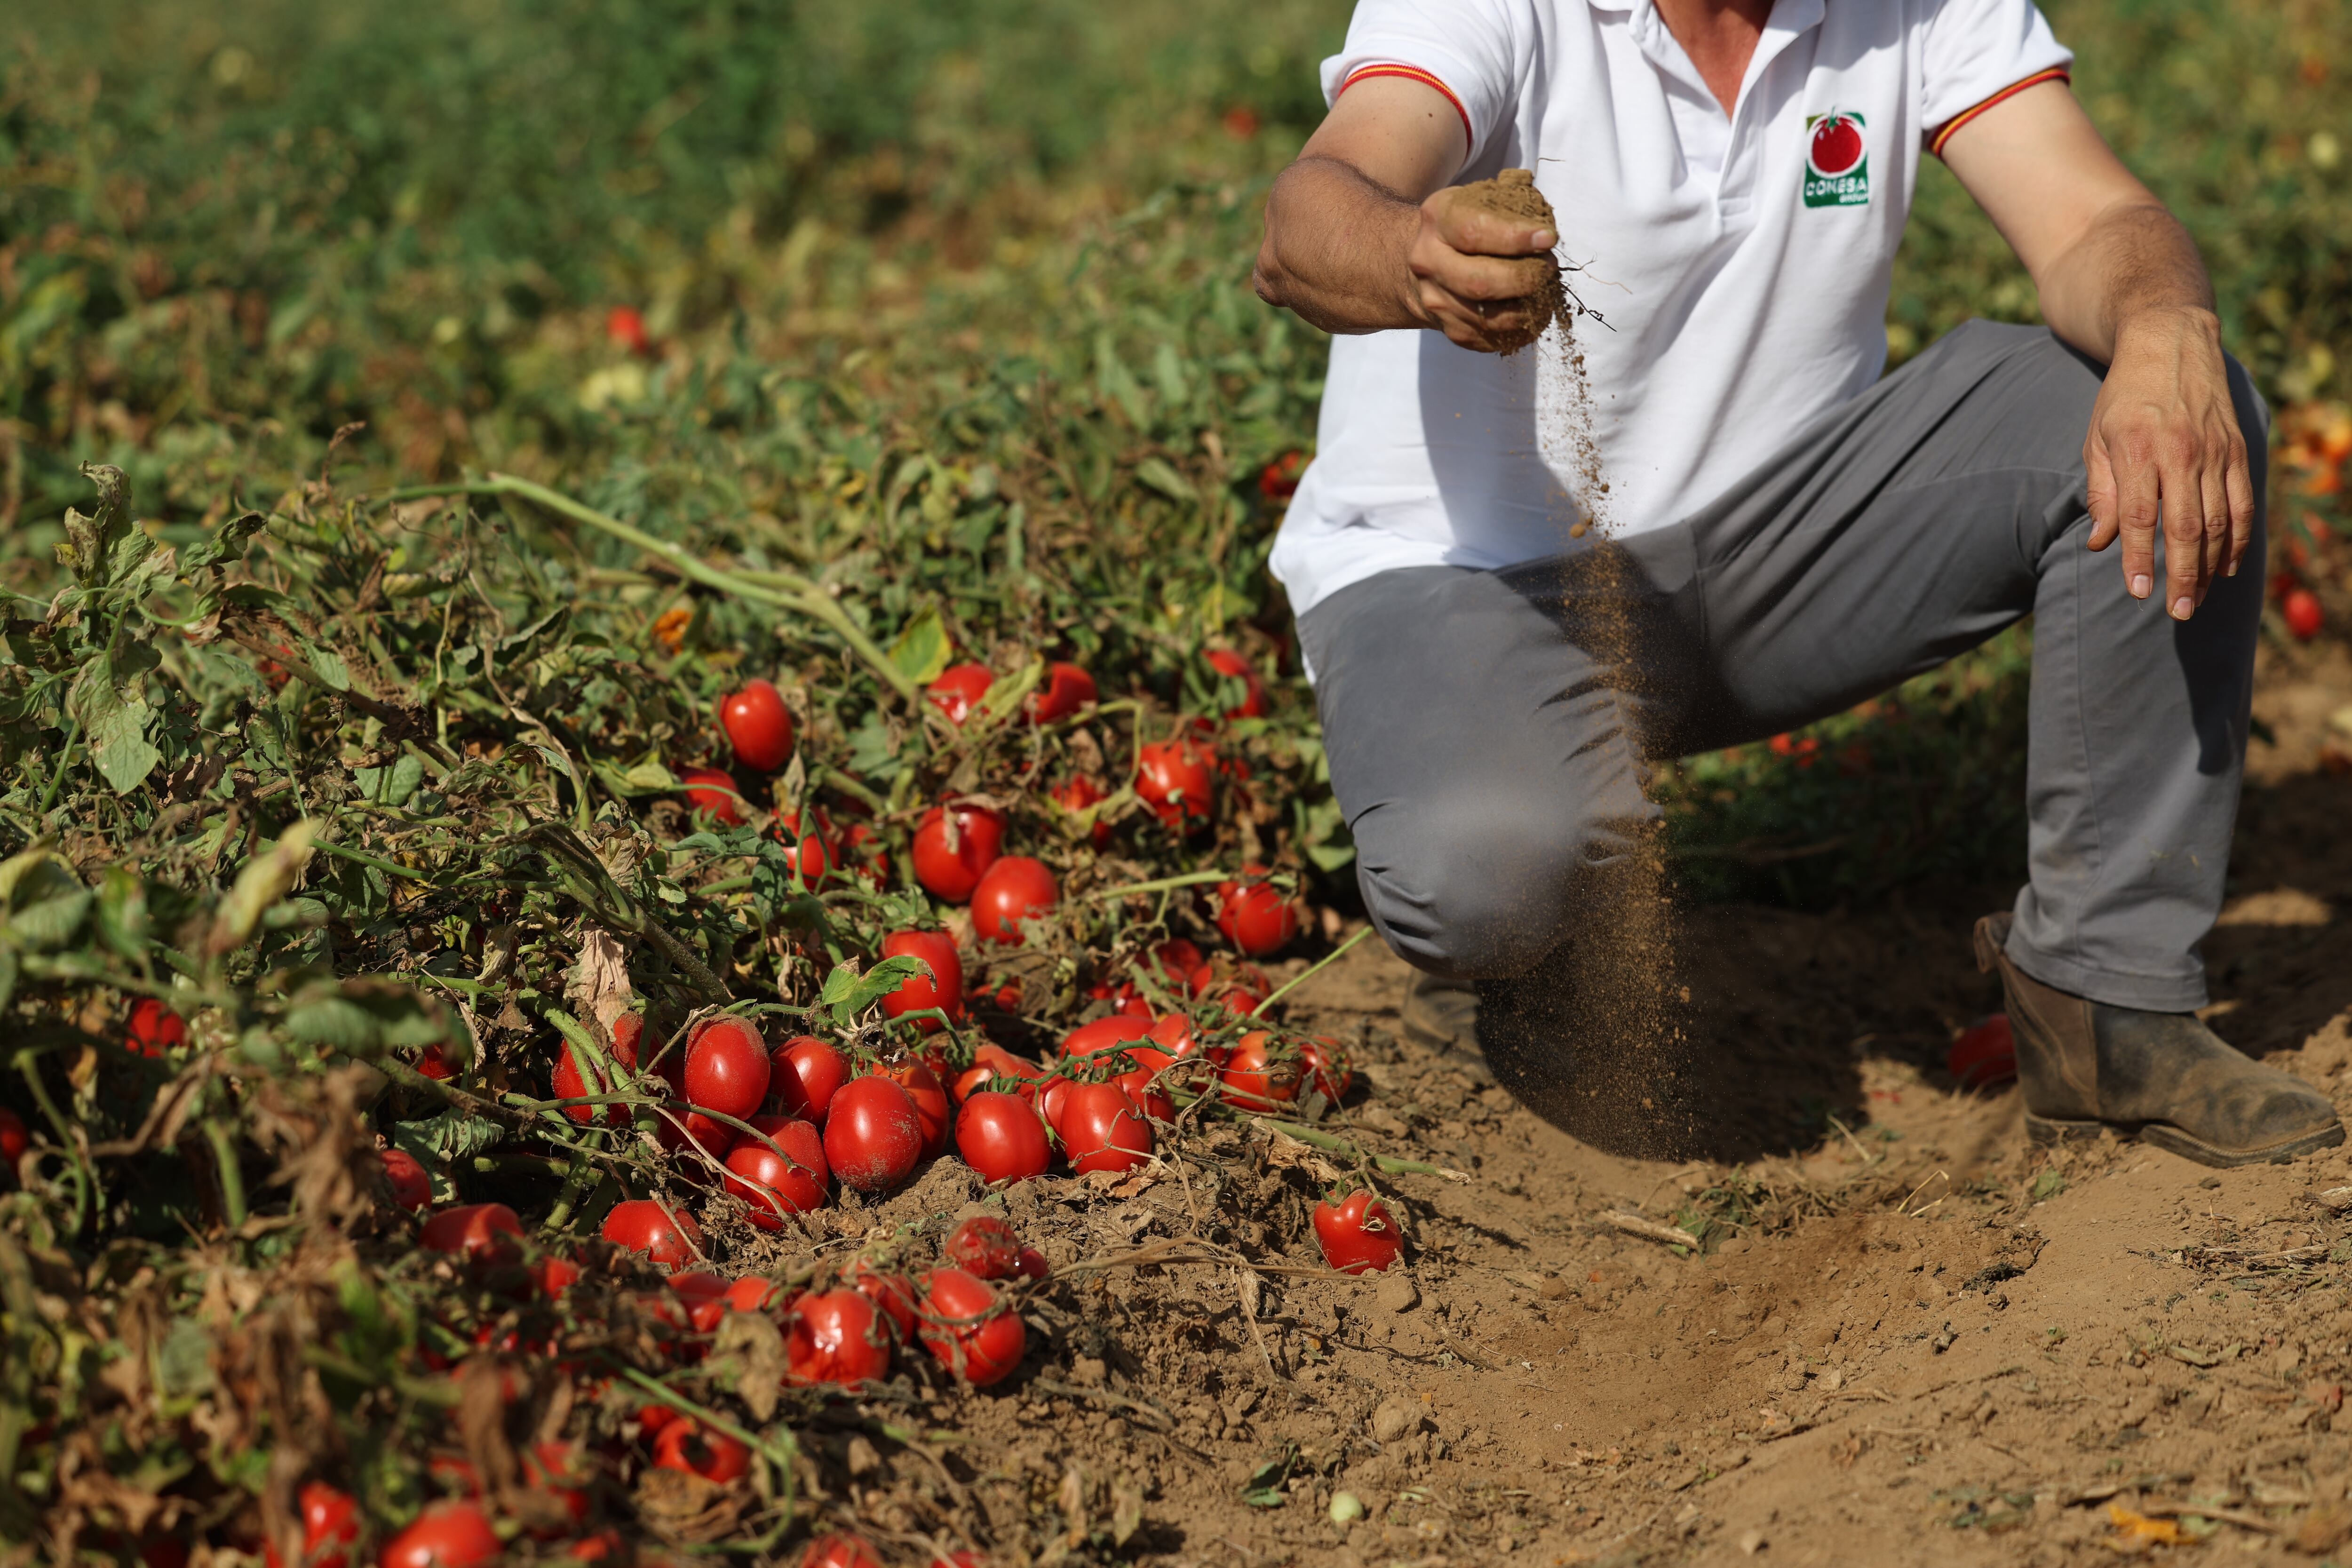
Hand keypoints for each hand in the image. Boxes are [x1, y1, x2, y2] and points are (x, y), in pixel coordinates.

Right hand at [1406, 187, 1559, 352]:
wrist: (1429, 263)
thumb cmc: (1469, 224)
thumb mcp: (1483, 198)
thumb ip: (1514, 201)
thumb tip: (1545, 222)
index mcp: (1438, 219)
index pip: (1475, 232)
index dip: (1515, 238)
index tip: (1548, 239)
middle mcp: (1428, 262)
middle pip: (1480, 283)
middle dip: (1525, 279)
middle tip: (1549, 268)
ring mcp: (1436, 300)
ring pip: (1490, 319)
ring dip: (1528, 307)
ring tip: (1545, 290)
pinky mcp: (1449, 330)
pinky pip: (1493, 339)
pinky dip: (1522, 329)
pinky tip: (1534, 311)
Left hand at [2082, 306, 2253, 618]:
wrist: (2171, 341)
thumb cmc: (2124, 396)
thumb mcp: (2097, 437)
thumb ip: (2101, 491)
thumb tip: (2099, 543)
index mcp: (2138, 449)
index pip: (2138, 516)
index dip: (2138, 558)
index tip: (2138, 592)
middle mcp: (2181, 452)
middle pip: (2186, 526)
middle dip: (2182, 574)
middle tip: (2176, 612)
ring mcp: (2215, 452)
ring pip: (2219, 521)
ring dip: (2210, 566)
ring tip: (2196, 600)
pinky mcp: (2237, 451)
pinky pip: (2243, 503)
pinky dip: (2238, 539)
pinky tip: (2228, 567)